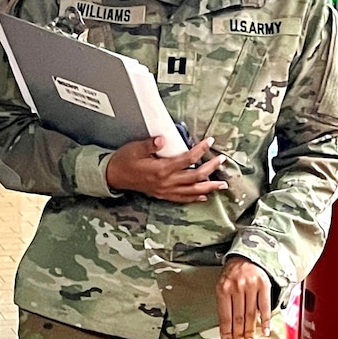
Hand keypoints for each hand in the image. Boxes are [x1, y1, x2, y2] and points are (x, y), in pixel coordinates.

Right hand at [105, 136, 228, 201]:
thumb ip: (150, 144)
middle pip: (195, 176)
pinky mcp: (162, 195)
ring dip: (209, 187)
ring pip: (192, 191)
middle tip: (222, 161)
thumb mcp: (135, 148)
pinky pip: (182, 198)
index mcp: (161, 169)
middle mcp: (166, 182)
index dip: (200, 150)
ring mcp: (165, 190)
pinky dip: (194, 198)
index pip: (187, 159)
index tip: (210, 142)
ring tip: (222, 185)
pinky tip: (204, 196)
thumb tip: (163, 139)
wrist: (114, 176)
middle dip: (211, 168)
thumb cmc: (125, 160)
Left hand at [217, 256, 272, 338]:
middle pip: (238, 317)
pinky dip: (265, 320)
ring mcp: (250, 286)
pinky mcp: (264, 285)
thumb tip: (227, 329)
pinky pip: (264, 306)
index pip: (225, 316)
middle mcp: (236, 287)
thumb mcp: (223, 286)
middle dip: (239, 335)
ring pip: (251, 314)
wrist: (247, 256)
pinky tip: (264, 329)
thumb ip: (225, 305)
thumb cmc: (234, 274)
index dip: (227, 332)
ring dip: (251, 331)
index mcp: (223, 289)